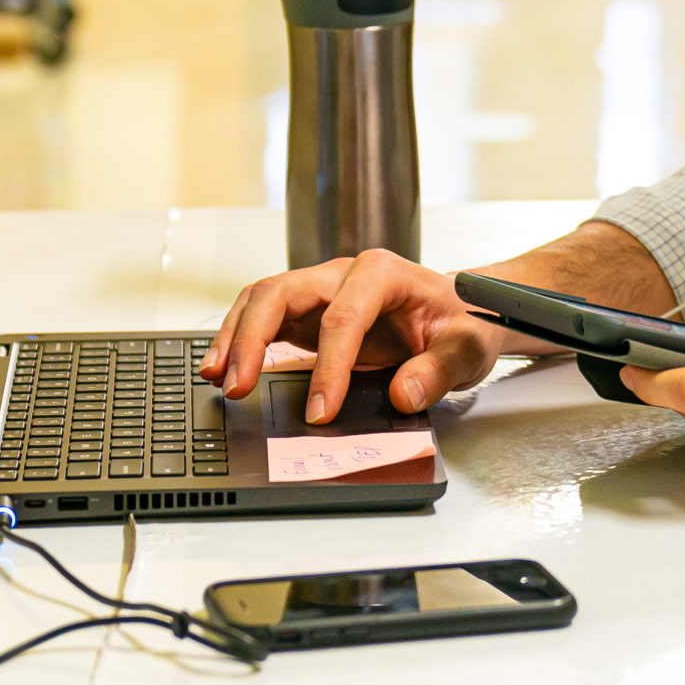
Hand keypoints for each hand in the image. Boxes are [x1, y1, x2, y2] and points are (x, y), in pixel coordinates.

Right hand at [203, 249, 503, 420]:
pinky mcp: (309, 312)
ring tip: (217, 377)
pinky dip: (240, 339)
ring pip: (264, 299)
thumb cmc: (464, 322)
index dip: (328, 366)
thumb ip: (438, 370)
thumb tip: (404, 395)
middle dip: (254, 338)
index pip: (343, 317)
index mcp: (384, 273)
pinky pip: (265, 317)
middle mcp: (345, 274)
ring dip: (236, 336)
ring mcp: (323, 290)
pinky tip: (224, 367)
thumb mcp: (467, 346)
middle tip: (239, 386)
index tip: (320, 410)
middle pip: (284, 292)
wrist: (463, 312)